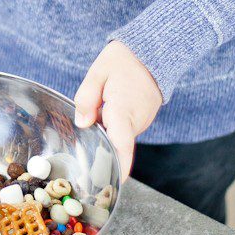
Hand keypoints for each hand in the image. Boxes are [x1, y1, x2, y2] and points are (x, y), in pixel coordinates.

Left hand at [73, 42, 162, 179]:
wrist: (153, 53)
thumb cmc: (123, 60)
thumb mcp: (98, 72)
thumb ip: (87, 98)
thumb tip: (82, 123)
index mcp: (123, 109)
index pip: (121, 144)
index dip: (118, 165)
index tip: (112, 182)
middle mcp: (136, 120)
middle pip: (115, 143)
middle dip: (99, 147)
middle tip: (81, 150)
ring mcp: (142, 121)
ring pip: (119, 137)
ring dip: (105, 132)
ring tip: (97, 111)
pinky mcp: (143, 120)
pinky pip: (125, 130)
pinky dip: (113, 127)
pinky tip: (106, 110)